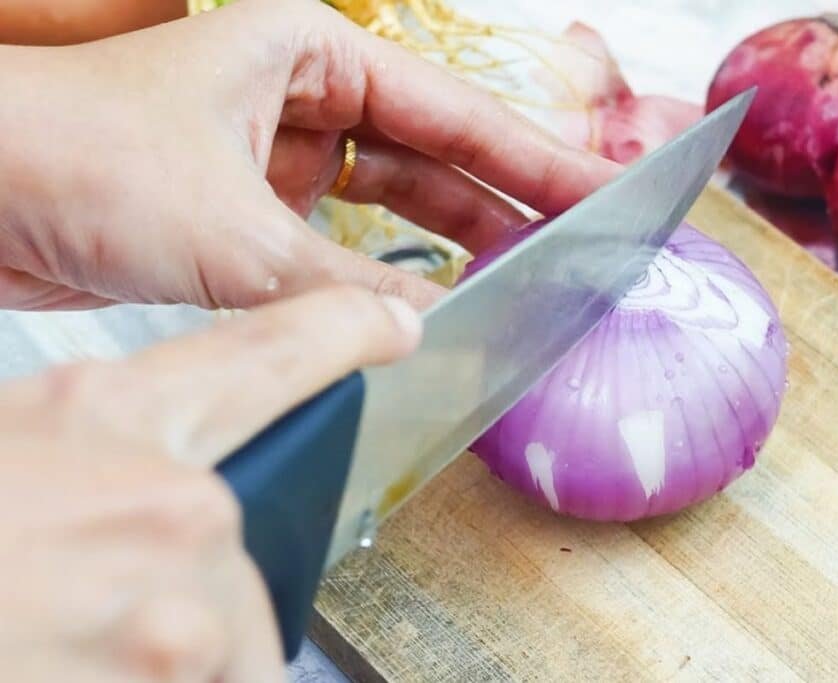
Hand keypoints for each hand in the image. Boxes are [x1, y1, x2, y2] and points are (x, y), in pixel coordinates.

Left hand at [0, 0, 618, 311]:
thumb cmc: (69, 154)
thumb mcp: (235, 230)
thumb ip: (344, 288)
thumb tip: (430, 334)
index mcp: (306, 52)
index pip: (449, 110)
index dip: (531, 157)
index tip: (598, 191)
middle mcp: (297, 101)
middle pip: (431, 159)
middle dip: (502, 206)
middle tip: (578, 250)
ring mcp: (272, 163)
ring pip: (387, 213)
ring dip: (447, 252)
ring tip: (522, 285)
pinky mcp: (244, 223)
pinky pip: (335, 257)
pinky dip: (376, 289)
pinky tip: (424, 315)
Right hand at [0, 286, 420, 680]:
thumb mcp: (0, 445)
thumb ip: (76, 464)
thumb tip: (117, 487)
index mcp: (111, 416)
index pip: (271, 350)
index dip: (340, 331)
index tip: (392, 324)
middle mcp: (172, 508)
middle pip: (246, 560)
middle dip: (188, 600)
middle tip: (94, 611)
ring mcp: (175, 618)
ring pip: (222, 645)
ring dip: (162, 658)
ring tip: (66, 644)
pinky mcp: (165, 680)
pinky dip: (144, 680)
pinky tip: (68, 663)